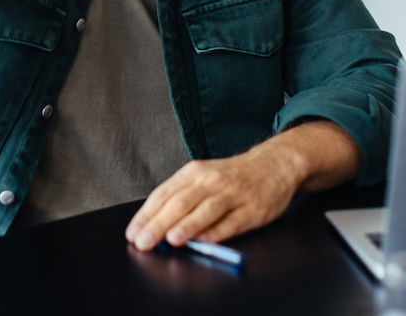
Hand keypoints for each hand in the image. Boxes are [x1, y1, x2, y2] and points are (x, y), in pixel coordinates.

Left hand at [125, 120, 362, 251]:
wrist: (273, 164)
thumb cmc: (231, 176)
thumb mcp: (203, 178)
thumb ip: (182, 198)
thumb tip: (156, 224)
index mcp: (193, 172)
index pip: (164, 193)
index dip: (146, 214)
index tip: (133, 232)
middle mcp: (210, 181)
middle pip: (180, 202)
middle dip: (159, 223)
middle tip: (143, 241)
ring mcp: (232, 194)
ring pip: (205, 210)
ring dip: (187, 225)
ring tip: (171, 239)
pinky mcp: (252, 209)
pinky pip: (232, 222)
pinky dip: (217, 232)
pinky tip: (204, 242)